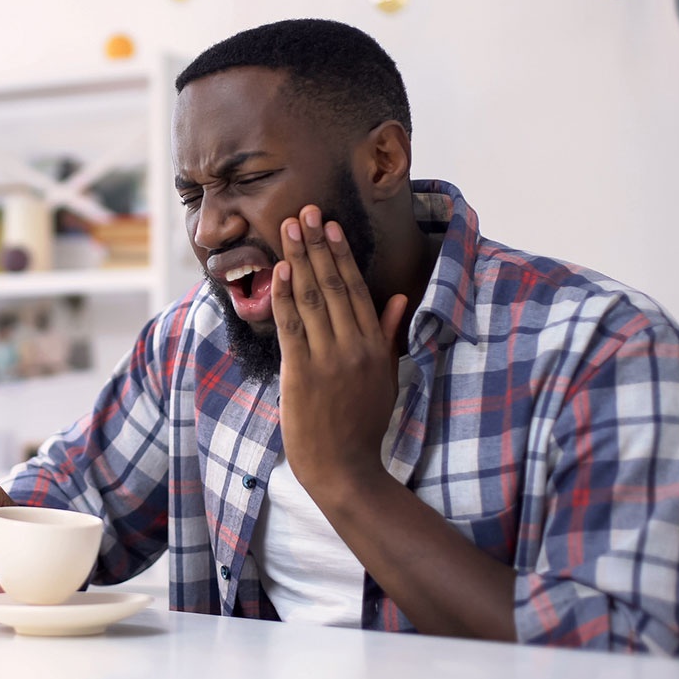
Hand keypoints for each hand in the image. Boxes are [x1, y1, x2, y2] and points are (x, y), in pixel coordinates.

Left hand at [272, 205, 407, 498]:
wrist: (343, 467)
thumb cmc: (363, 422)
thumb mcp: (386, 376)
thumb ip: (388, 333)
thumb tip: (399, 297)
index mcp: (374, 346)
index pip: (355, 289)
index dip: (340, 254)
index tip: (330, 225)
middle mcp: (354, 347)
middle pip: (333, 285)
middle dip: (317, 246)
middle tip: (304, 211)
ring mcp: (328, 359)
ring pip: (311, 299)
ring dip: (298, 260)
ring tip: (288, 229)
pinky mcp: (301, 373)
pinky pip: (291, 326)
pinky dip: (284, 296)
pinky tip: (278, 271)